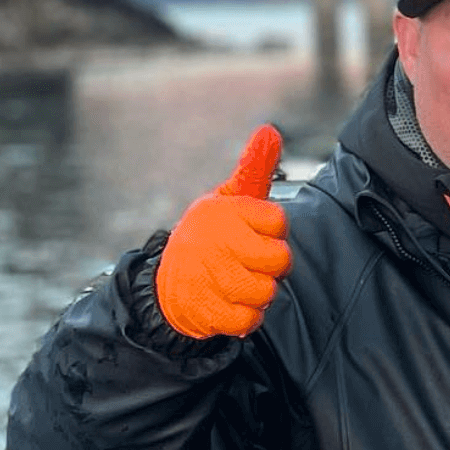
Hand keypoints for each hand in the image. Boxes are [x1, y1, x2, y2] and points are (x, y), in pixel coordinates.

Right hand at [156, 125, 290, 338]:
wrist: (169, 283)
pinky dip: (246, 317)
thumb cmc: (212, 236)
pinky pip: (249, 320)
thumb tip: (270, 130)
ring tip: (239, 281)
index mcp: (224, 211)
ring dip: (259, 292)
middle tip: (251, 261)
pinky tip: (231, 304)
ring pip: (267, 291)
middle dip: (272, 265)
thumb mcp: (230, 199)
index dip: (273, 231)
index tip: (254, 232)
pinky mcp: (205, 310)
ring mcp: (208, 276)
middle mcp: (214, 241)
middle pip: (280, 260)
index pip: (279, 222)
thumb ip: (254, 168)